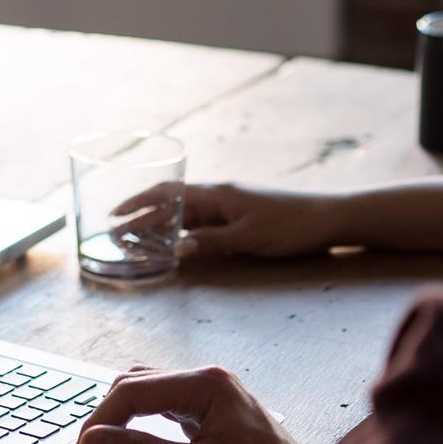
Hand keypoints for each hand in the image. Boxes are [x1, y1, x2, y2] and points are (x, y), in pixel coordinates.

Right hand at [72, 366, 302, 443]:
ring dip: (120, 421)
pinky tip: (129, 443)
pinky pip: (163, 410)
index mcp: (208, 383)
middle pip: (134, 386)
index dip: (99, 423)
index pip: (132, 391)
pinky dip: (140, 426)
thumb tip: (95, 440)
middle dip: (105, 419)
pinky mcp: (211, 414)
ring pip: (145, 395)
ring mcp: (209, 395)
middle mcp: (207, 380)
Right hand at [113, 184, 343, 258]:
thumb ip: (212, 242)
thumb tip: (176, 249)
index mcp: (218, 194)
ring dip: (160, 225)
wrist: (327, 219)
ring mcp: (228, 207)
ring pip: (185, 215)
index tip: (115, 214)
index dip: (139, 203)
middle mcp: (219, 197)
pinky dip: (182, 233)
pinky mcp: (238, 219)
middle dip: (142, 216)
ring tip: (136, 240)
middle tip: (116, 233)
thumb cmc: (290, 225)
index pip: (168, 194)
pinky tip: (173, 244)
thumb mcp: (249, 237)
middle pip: (172, 204)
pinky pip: (201, 224)